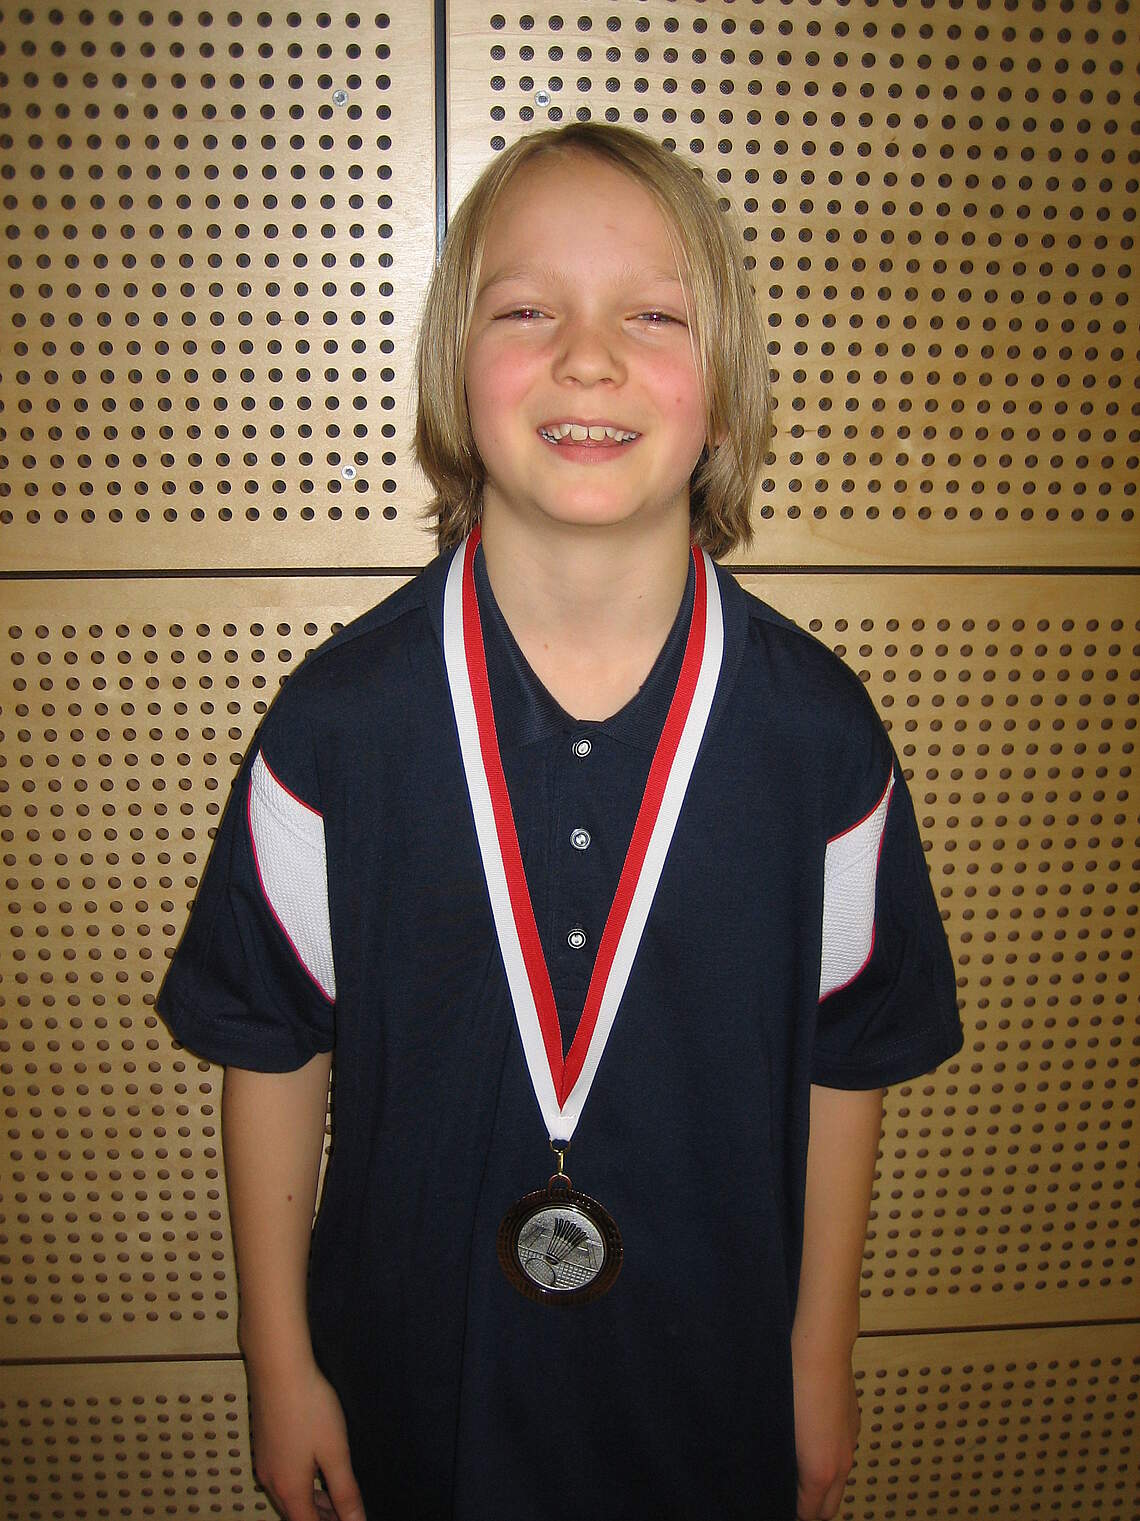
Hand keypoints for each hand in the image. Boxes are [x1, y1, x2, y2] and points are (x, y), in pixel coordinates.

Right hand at [247, 1354, 365, 1520]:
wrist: (278, 1368)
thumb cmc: (310, 1407)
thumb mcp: (335, 1452)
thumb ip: (345, 1491)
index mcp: (290, 1489)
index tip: (349, 1520)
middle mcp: (271, 1481)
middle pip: (296, 1514)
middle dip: (320, 1518)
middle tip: (345, 1513)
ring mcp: (264, 1462)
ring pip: (287, 1495)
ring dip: (310, 1502)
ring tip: (333, 1496)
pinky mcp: (263, 1445)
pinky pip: (281, 1477)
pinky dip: (300, 1484)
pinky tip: (313, 1468)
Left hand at [792, 1345, 859, 1520]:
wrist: (821, 1349)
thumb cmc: (791, 1386)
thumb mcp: (778, 1431)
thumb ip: (783, 1463)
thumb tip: (778, 1475)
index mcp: (820, 1472)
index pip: (810, 1514)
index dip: (793, 1513)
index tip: (778, 1505)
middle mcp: (841, 1463)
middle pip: (830, 1509)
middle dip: (811, 1509)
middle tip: (787, 1498)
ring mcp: (851, 1442)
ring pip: (839, 1481)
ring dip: (822, 1486)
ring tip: (796, 1472)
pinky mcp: (853, 1423)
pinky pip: (843, 1454)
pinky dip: (831, 1460)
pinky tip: (810, 1441)